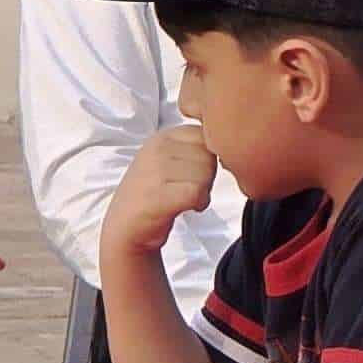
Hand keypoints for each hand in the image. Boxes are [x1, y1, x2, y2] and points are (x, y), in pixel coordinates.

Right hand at [107, 127, 219, 262]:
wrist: (126, 228)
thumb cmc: (158, 194)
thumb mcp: (172, 159)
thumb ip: (198, 147)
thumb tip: (236, 142)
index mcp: (165, 135)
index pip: (209, 134)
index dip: (211, 158)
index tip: (195, 173)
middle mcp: (157, 147)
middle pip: (210, 155)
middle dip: (209, 176)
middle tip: (191, 189)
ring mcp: (154, 170)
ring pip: (206, 174)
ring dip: (204, 191)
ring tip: (186, 198)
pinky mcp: (156, 194)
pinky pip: (197, 193)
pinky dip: (199, 203)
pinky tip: (189, 208)